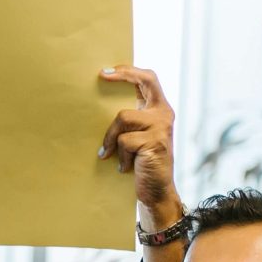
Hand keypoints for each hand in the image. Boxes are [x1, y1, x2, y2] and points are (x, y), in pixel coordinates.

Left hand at [98, 66, 177, 213]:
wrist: (156, 191)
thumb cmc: (141, 162)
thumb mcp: (137, 136)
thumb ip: (130, 119)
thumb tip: (98, 103)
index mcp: (159, 109)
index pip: (149, 79)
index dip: (129, 70)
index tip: (106, 72)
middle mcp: (164, 114)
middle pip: (146, 82)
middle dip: (124, 74)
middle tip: (101, 75)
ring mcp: (161, 127)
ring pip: (123, 117)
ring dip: (111, 137)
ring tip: (110, 153)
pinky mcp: (155, 143)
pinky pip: (124, 141)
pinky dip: (120, 155)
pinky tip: (124, 167)